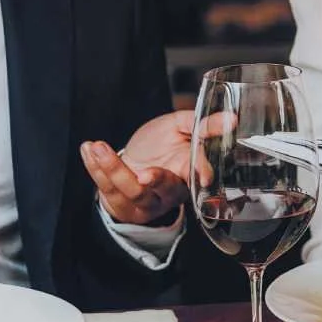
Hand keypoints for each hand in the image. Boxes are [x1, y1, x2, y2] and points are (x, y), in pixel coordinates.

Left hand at [80, 109, 219, 225]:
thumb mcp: (181, 127)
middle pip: (164, 189)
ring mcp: (146, 200)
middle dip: (154, 181)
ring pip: (132, 191)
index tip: (203, 175)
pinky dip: (95, 168)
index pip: (197, 175)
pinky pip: (107, 188)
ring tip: (98, 147)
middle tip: (142, 174)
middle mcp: (170, 191)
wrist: (134, 160)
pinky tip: (89, 149)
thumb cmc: (160, 143)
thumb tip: (231, 118)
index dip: (200, 174)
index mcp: (188, 173)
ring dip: (113, 169)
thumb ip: (203, 124)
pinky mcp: (122, 204)